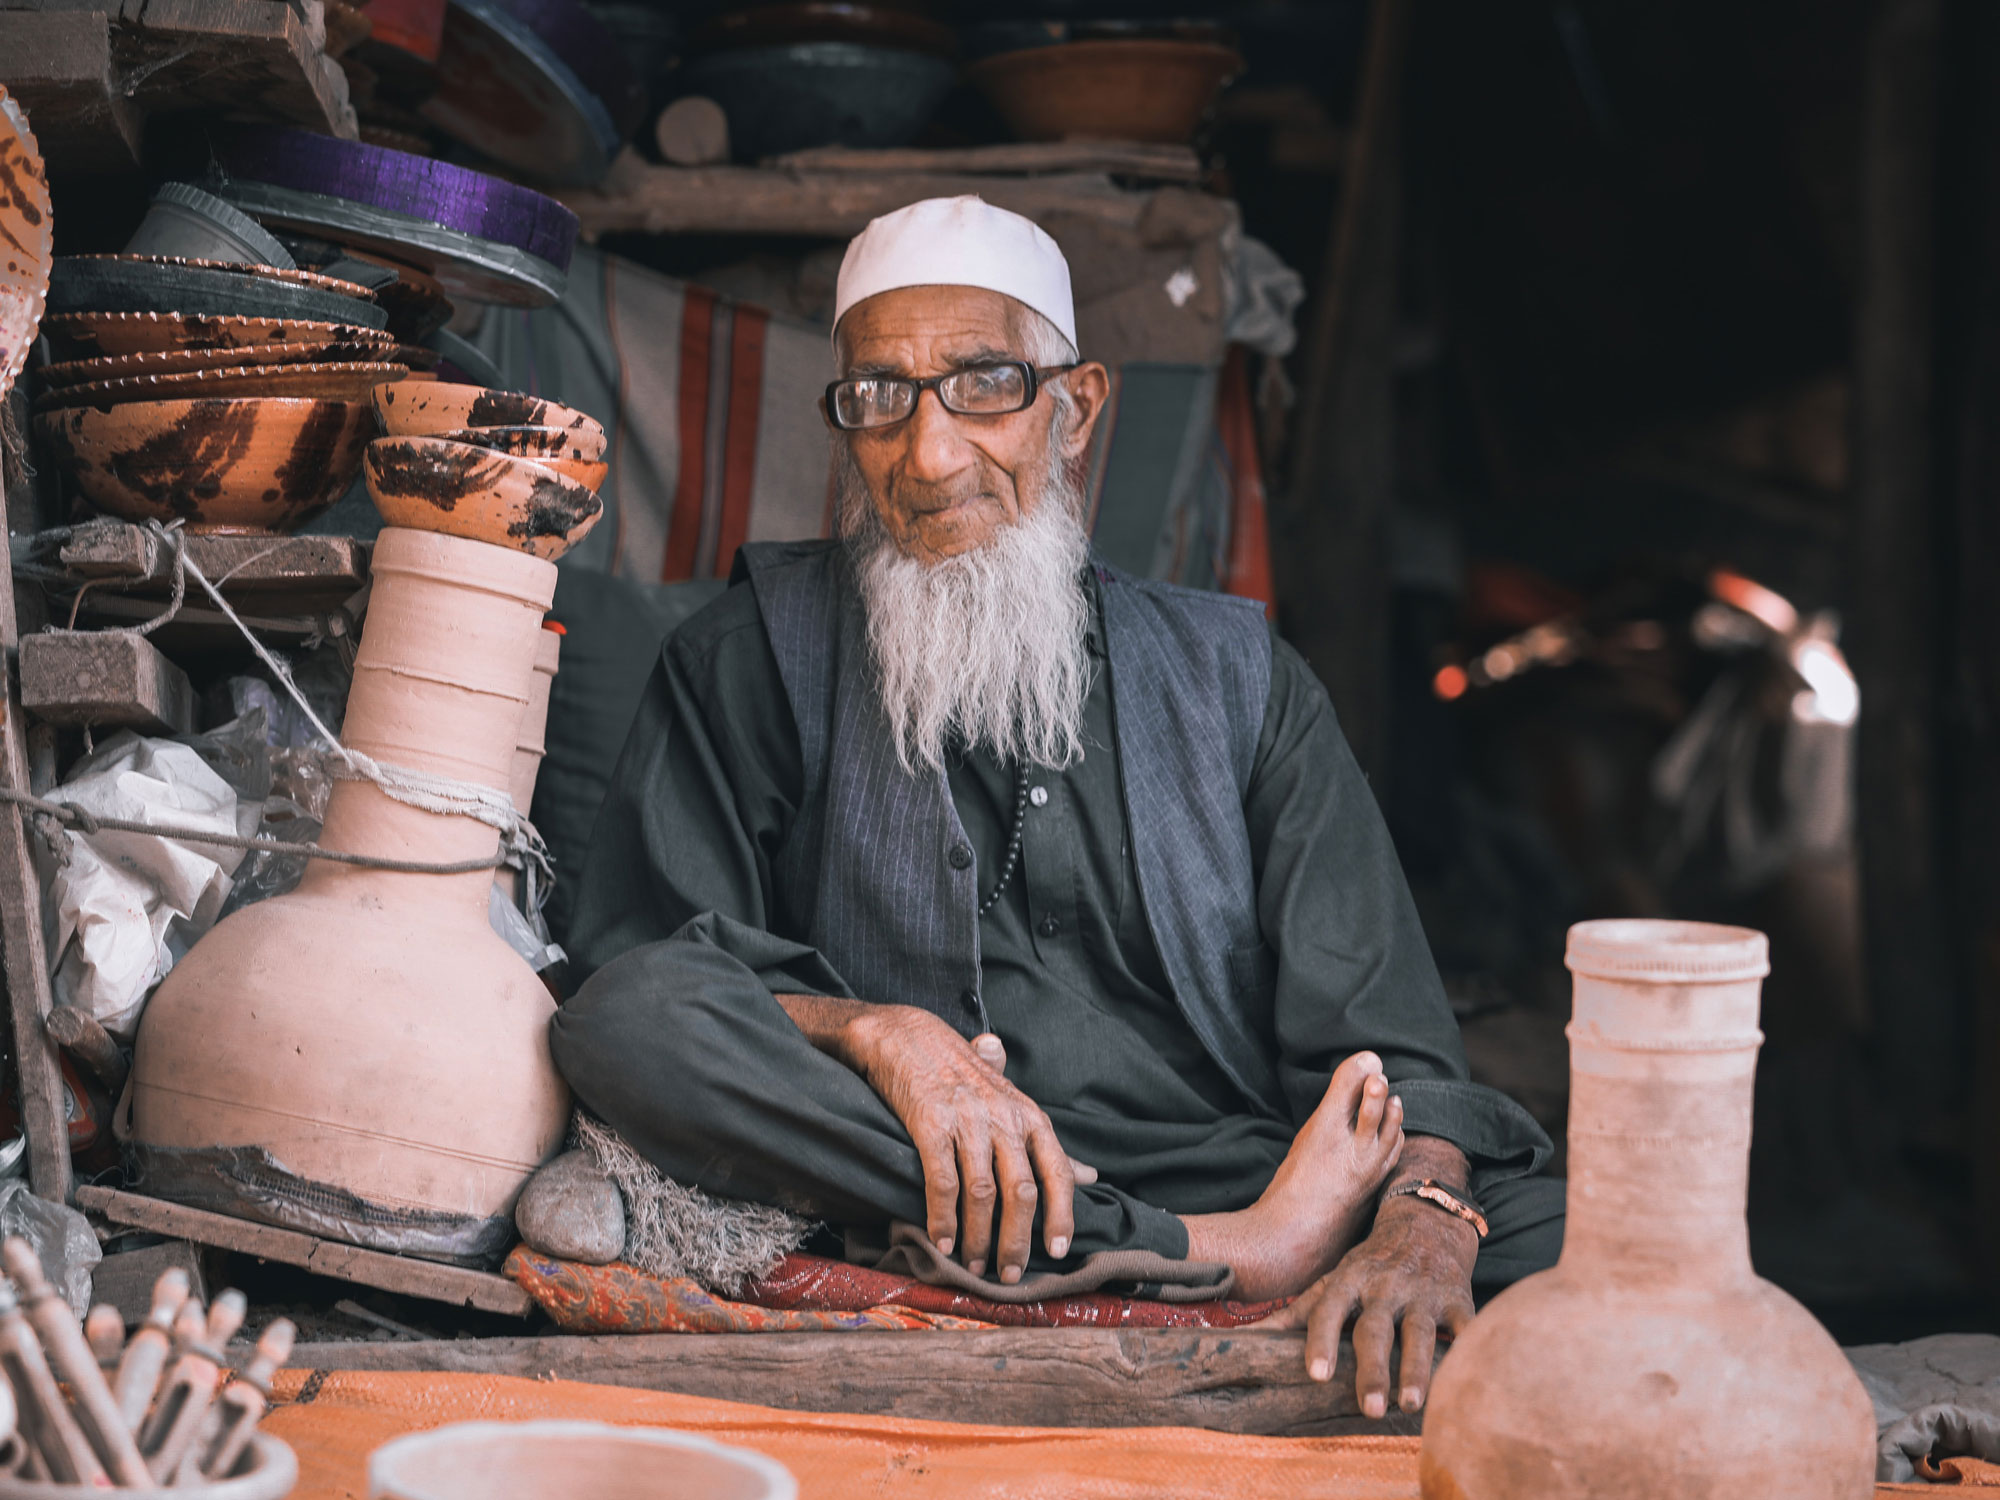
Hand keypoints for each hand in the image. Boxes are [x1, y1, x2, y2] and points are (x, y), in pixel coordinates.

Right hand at [843, 1006, 1092, 1281]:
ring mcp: (967, 1121)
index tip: (1056, 1252)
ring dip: (979, 1237)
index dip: (1061, 1216)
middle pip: (1021, 1191)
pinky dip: (943, 1218)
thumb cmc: (964, 1076)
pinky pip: (942, 1181)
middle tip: (1010, 1274)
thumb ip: (1047, 1145)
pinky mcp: (930, 1124)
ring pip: (983, 1192)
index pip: (1057, 1172)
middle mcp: (1004, 1118)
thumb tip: (1089, 1176)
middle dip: (1017, 1241)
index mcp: (1029, 1116)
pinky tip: (941, 1241)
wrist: (909, 1037)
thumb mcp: (1013, 1104)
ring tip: (974, 1264)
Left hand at [1258, 1141, 1478, 1415]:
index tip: (1317, 1375)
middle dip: (1372, 1369)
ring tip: (1412, 1405)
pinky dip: (1469, 1348)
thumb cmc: (1371, 1265)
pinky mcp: (1459, 1299)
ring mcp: (1423, 1294)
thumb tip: (1247, 1340)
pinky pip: (1467, 1327)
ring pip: (1420, 1334)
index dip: (1322, 1342)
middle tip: (1368, 1408)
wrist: (1426, 1221)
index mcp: (1349, 1282)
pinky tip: (1467, 1375)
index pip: (1329, 1312)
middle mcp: (1385, 1287)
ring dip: (1417, 1370)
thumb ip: (1297, 1312)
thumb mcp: (1333, 1280)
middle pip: (1376, 1330)